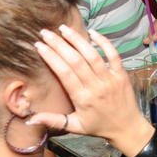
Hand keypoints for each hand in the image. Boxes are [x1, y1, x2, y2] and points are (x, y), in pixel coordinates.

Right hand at [32, 25, 153, 156]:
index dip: (51, 57)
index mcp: (83, 99)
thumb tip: (29, 119)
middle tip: (45, 33)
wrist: (127, 128)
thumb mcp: (74, 127)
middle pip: (75, 61)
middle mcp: (96, 87)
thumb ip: (53, 120)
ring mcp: (110, 79)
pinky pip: (113, 55)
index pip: (64, 73)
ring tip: (63, 28)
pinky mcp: (122, 74)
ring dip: (77, 40)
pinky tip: (92, 32)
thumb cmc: (99, 126)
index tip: (39, 46)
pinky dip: (104, 42)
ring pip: (92, 55)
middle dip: (59, 44)